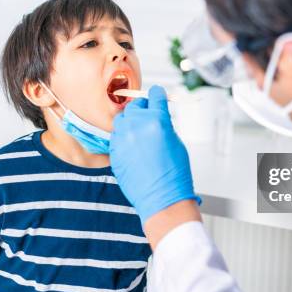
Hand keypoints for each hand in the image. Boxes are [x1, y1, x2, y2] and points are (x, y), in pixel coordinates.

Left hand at [109, 85, 200, 223]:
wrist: (162, 197)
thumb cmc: (174, 173)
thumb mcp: (176, 141)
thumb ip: (164, 124)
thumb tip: (156, 116)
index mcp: (157, 120)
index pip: (155, 95)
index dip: (157, 94)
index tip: (157, 95)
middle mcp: (137, 125)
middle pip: (135, 105)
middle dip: (142, 108)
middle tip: (148, 115)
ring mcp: (123, 138)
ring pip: (121, 119)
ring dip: (130, 121)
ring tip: (139, 132)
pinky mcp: (114, 151)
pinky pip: (116, 136)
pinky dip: (123, 137)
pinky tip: (133, 147)